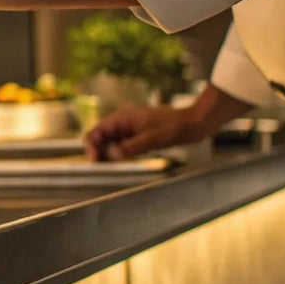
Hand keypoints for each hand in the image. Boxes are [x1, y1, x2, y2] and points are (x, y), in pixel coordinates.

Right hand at [83, 106, 207, 160]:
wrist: (192, 124)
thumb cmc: (173, 127)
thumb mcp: (151, 139)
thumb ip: (130, 147)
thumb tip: (112, 155)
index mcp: (122, 118)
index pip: (97, 131)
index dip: (92, 146)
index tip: (95, 160)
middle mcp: (122, 121)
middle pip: (100, 136)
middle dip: (97, 150)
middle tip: (99, 165)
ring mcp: (129, 128)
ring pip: (110, 141)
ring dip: (106, 152)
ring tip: (107, 165)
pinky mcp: (136, 134)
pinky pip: (121, 143)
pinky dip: (117, 152)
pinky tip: (120, 160)